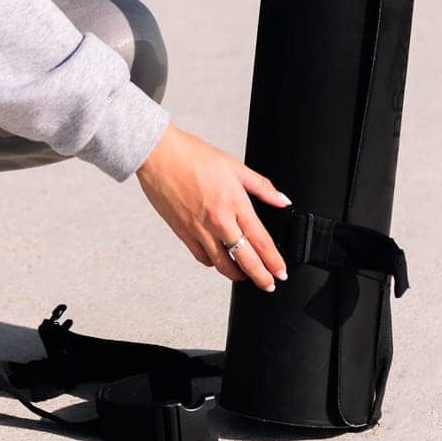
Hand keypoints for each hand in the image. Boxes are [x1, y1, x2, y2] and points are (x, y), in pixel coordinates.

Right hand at [134, 122, 291, 291]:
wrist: (159, 155)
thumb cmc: (193, 156)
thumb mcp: (235, 166)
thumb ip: (262, 186)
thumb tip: (282, 200)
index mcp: (234, 203)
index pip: (261, 241)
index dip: (274, 261)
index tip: (281, 272)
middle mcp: (218, 221)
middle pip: (245, 260)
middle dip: (261, 277)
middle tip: (269, 285)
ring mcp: (199, 230)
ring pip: (222, 265)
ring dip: (237, 275)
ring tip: (245, 275)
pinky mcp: (183, 233)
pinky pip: (202, 258)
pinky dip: (213, 264)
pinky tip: (219, 259)